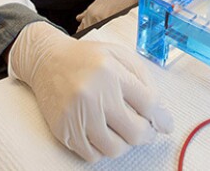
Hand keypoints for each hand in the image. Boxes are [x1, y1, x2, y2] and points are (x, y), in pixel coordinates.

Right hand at [9, 21, 172, 161]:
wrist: (45, 59)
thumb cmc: (86, 58)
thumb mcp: (119, 55)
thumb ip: (144, 80)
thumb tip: (161, 116)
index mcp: (110, 72)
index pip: (148, 105)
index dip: (161, 118)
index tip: (164, 123)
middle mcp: (92, 93)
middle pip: (135, 132)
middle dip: (145, 134)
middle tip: (143, 129)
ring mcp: (75, 113)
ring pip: (114, 148)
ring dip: (123, 143)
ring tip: (120, 130)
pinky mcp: (62, 128)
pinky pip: (91, 154)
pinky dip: (100, 149)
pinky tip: (100, 133)